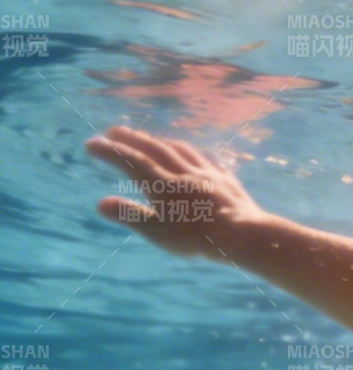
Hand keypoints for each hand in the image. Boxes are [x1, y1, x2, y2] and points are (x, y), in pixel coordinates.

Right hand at [83, 125, 266, 258]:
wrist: (245, 234)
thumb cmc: (199, 238)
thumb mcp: (159, 232)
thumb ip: (130, 216)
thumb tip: (100, 203)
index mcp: (163, 184)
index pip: (131, 160)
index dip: (110, 150)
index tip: (91, 143)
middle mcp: (184, 172)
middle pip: (154, 148)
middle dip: (131, 138)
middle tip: (113, 131)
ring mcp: (208, 173)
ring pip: (179, 149)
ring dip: (159, 141)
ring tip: (148, 139)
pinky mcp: (227, 179)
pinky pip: (204, 158)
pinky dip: (190, 151)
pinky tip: (190, 152)